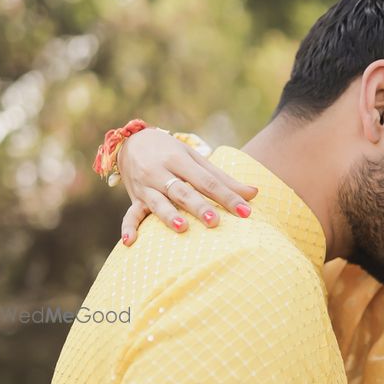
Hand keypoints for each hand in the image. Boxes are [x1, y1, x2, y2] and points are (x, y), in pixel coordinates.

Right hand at [117, 128, 257, 242]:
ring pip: (158, 202)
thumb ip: (223, 179)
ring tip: (181, 227)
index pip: (207, 181)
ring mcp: (146, 186)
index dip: (227, 196)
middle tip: (215, 221)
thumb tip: (254, 193)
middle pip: (182, 191)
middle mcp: (161, 172)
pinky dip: (128, 227)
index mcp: (179, 160)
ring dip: (168, 215)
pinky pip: (130, 214)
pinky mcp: (134, 198)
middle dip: (198, 206)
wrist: (132, 141)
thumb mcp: (195, 159)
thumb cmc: (171, 152)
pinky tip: (130, 242)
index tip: (246, 212)